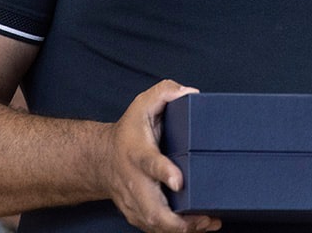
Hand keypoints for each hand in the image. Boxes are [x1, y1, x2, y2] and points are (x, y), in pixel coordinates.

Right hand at [103, 79, 221, 232]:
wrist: (101, 159)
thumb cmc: (129, 132)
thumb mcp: (142, 105)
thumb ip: (164, 93)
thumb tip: (189, 93)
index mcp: (137, 153)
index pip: (149, 163)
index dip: (164, 172)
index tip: (179, 180)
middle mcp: (134, 181)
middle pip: (153, 210)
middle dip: (179, 221)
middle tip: (205, 217)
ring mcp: (134, 202)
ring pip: (156, 226)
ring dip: (183, 229)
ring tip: (209, 222)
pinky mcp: (137, 216)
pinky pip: (157, 230)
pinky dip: (178, 232)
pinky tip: (200, 226)